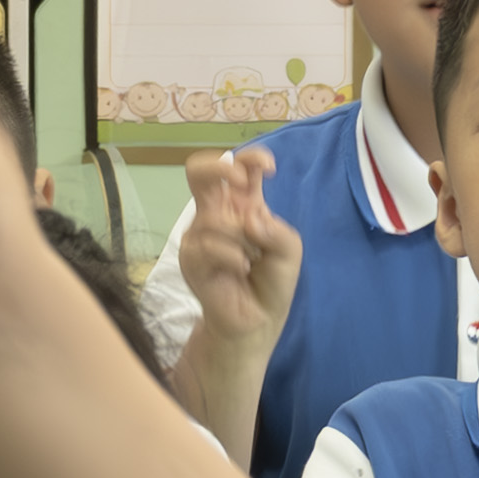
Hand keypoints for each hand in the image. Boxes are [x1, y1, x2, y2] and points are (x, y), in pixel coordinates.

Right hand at [172, 147, 301, 354]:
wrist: (256, 320)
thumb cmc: (272, 282)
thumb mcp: (289, 251)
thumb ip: (277, 230)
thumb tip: (248, 219)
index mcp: (242, 205)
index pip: (239, 167)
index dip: (251, 157)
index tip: (269, 167)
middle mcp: (217, 214)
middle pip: (199, 171)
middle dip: (219, 166)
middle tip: (242, 183)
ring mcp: (199, 235)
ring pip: (212, 218)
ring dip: (240, 240)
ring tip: (250, 260)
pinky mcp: (189, 258)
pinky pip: (207, 245)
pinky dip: (231, 257)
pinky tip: (240, 269)